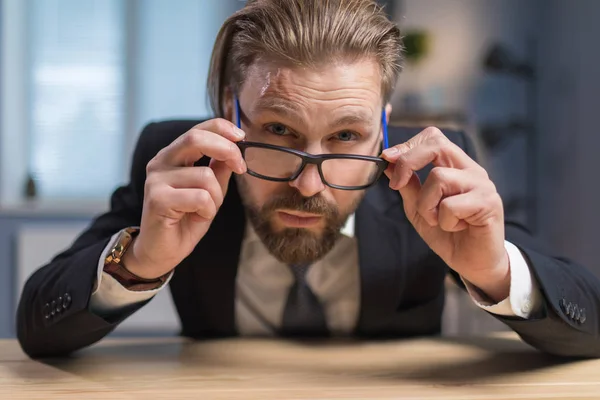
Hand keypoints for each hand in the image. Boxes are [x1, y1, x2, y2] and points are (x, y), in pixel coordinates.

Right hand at [123, 119, 246, 278]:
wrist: (162, 251)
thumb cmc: (185, 220)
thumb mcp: (211, 191)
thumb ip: (220, 169)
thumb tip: (237, 147)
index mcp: (173, 156)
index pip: (198, 129)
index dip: (222, 128)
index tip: (242, 137)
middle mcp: (161, 162)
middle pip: (196, 138)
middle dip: (227, 150)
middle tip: (241, 168)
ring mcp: (156, 179)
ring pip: (205, 176)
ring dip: (216, 197)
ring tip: (205, 210)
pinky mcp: (157, 198)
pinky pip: (200, 197)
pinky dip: (207, 210)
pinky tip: (196, 217)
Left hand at [382, 127, 509, 301]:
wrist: (472, 263)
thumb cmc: (448, 234)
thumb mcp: (418, 208)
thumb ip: (407, 185)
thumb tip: (388, 162)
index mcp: (454, 166)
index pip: (433, 138)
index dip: (407, 146)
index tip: (387, 159)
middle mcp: (470, 170)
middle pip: (437, 144)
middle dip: (409, 162)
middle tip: (398, 184)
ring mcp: (482, 184)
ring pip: (439, 177)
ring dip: (427, 205)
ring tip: (437, 220)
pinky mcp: (489, 203)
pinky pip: (451, 205)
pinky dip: (444, 221)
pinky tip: (456, 228)